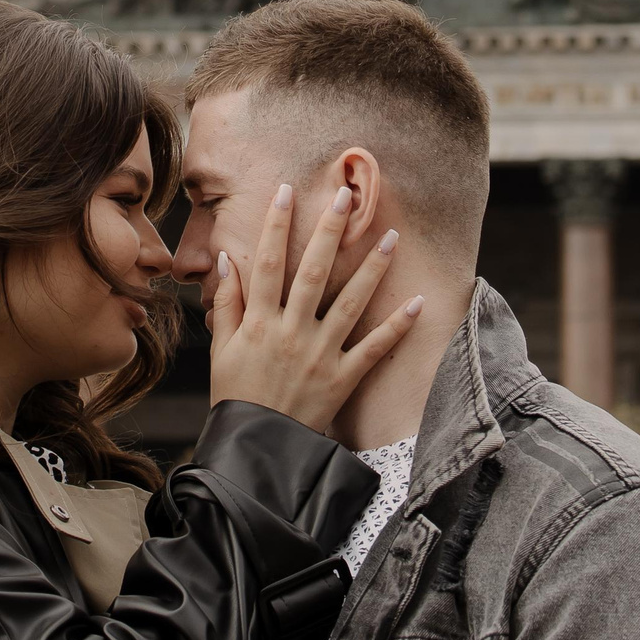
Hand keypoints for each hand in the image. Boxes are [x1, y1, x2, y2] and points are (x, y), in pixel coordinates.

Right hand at [207, 182, 422, 432]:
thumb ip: (227, 304)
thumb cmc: (236, 396)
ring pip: (350, 303)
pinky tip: (417, 302)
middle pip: (312, 273)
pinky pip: (374, 348)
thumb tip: (227, 260)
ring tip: (391, 236)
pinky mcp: (343, 378)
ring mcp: (320, 355)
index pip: (267, 264)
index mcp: (259, 324)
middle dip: (328, 232)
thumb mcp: (222, 350)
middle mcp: (291, 333)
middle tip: (345, 197)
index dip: (275, 226)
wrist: (257, 448)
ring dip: (372, 269)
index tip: (287, 191)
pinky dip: (397, 327)